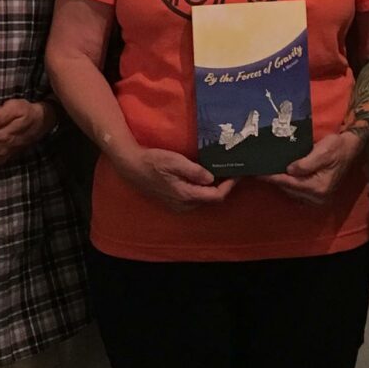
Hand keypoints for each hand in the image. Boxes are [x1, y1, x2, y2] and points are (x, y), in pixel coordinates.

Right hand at [115, 146, 237, 212]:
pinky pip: (194, 198)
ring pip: (203, 199)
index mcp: (186, 195)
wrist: (131, 167)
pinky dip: (203, 189)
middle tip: (230, 169)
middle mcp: (184, 205)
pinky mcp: (174, 202)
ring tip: (220, 171)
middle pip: (211, 199)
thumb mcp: (174, 161)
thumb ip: (194, 171)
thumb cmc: (152, 161)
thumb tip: (211, 178)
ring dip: (213, 187)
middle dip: (223, 186)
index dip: (229, 185)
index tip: (237, 173)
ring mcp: (178, 206)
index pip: (216, 196)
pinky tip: (204, 176)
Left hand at [261, 131, 361, 204]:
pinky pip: (299, 192)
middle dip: (275, 181)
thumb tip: (289, 170)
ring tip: (267, 174)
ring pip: (293, 192)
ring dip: (281, 183)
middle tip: (259, 173)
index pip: (290, 183)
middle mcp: (318, 197)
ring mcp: (319, 198)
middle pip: (290, 190)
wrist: (349, 148)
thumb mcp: (322, 151)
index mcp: (319, 187)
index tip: (259, 174)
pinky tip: (282, 177)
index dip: (274, 178)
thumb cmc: (336, 147)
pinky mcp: (318, 195)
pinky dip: (289, 185)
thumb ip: (305, 163)